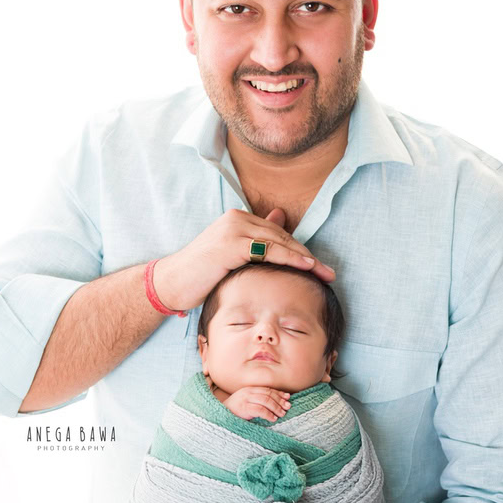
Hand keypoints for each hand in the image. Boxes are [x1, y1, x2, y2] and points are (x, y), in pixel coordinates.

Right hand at [152, 208, 335, 312]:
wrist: (172, 283)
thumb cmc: (201, 275)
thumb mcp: (232, 260)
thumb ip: (253, 247)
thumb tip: (278, 231)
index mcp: (238, 219)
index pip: (278, 234)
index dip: (300, 251)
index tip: (320, 267)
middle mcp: (237, 219)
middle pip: (282, 236)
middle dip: (308, 255)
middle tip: (329, 272)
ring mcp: (234, 229)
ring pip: (279, 242)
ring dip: (305, 258)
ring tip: (324, 273)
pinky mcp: (232, 244)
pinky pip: (269, 251)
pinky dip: (290, 258)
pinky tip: (306, 267)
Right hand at [222, 385, 291, 421]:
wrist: (219, 415)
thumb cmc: (234, 410)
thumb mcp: (246, 401)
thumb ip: (257, 399)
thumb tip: (274, 402)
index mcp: (249, 389)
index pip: (267, 389)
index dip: (279, 393)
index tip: (288, 397)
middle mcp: (248, 392)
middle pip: (268, 394)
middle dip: (280, 400)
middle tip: (288, 407)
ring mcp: (245, 399)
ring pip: (266, 401)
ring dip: (276, 408)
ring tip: (282, 414)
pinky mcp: (244, 408)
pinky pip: (260, 410)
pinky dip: (268, 414)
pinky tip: (273, 419)